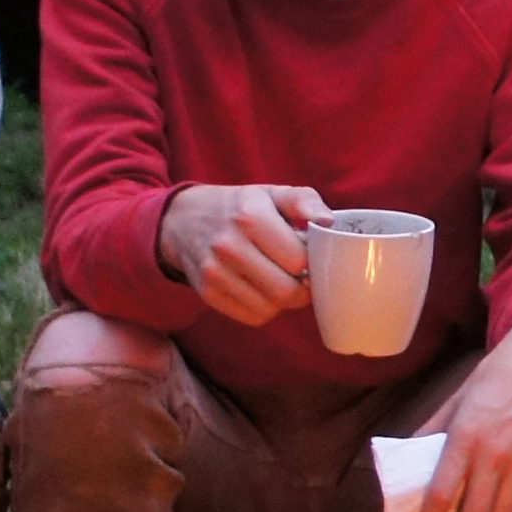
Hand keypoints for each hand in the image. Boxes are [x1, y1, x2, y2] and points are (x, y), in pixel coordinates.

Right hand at [157, 183, 339, 325]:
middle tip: (301, 276)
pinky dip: (264, 308)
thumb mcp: (272, 193)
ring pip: (271, 309)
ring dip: (283, 300)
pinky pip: (253, 317)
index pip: (299, 260)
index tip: (310, 256)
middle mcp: (228, 246)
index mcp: (250, 216)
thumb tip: (327, 222)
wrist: (183, 220)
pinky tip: (261, 288)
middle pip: (286, 291)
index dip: (313, 262)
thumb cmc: (239, 207)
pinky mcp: (207, 294)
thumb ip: (304, 201)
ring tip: (279, 278)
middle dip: (302, 288)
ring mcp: (214, 272)